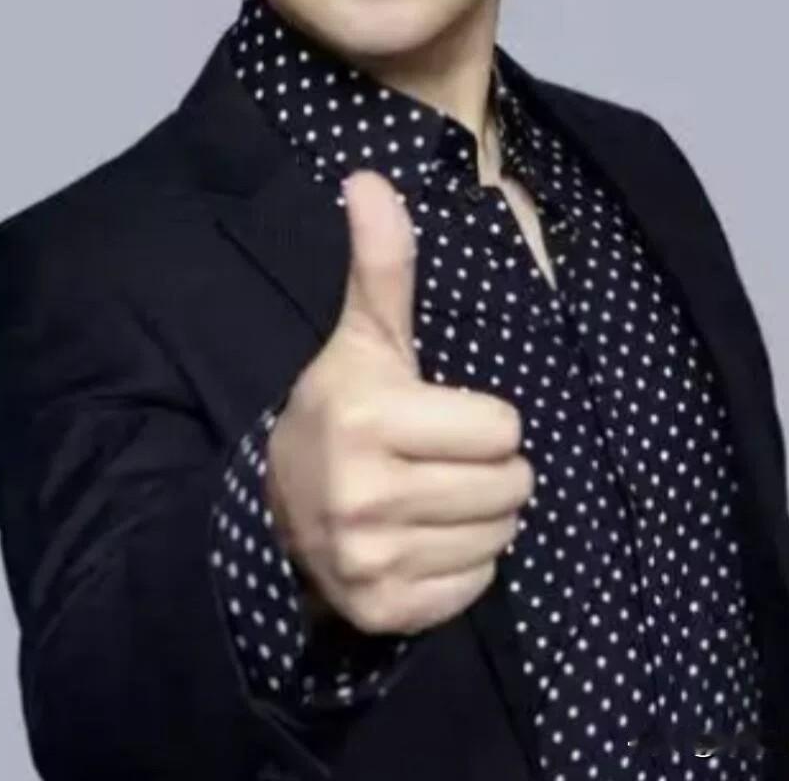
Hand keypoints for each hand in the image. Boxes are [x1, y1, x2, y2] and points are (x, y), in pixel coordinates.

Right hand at [265, 169, 533, 636]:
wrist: (279, 513)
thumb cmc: (341, 411)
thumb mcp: (363, 338)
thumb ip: (380, 265)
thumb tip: (367, 178)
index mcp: (366, 417)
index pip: (501, 426)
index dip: (480, 419)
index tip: (436, 417)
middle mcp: (364, 494)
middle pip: (510, 485)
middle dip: (490, 469)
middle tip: (441, 460)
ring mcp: (371, 561)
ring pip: (498, 536)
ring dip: (482, 516)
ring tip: (433, 498)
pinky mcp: (383, 610)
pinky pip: (476, 586)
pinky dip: (463, 565)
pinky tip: (422, 541)